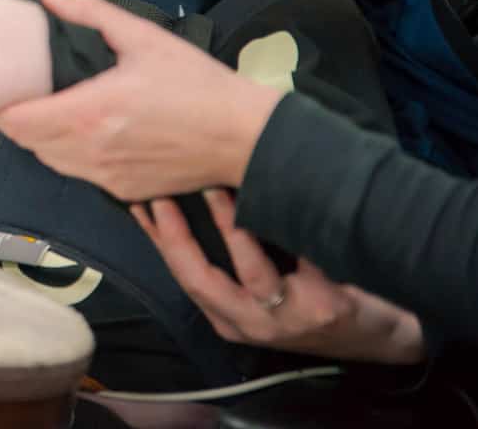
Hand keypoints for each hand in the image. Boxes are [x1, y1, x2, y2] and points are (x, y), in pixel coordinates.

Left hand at [0, 0, 281, 199]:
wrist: (245, 137)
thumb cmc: (199, 86)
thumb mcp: (145, 38)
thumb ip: (91, 14)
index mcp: (90, 112)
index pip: (19, 121)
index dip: (1, 106)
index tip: (1, 86)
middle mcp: (91, 151)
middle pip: (27, 142)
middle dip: (17, 119)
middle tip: (21, 92)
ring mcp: (106, 176)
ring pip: (50, 160)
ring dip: (40, 138)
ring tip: (47, 108)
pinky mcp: (123, 191)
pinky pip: (79, 173)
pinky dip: (69, 154)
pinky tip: (83, 130)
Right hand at [135, 190, 424, 363]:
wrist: (382, 334)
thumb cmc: (313, 303)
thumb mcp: (264, 297)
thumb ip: (230, 265)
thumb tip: (189, 201)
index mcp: (229, 318)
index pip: (181, 276)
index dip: (158, 239)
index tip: (140, 200)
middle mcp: (251, 324)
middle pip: (201, 280)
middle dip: (177, 234)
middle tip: (165, 192)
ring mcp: (289, 319)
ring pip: (249, 272)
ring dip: (229, 224)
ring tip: (216, 188)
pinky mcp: (325, 308)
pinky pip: (301, 261)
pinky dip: (286, 227)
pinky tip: (278, 198)